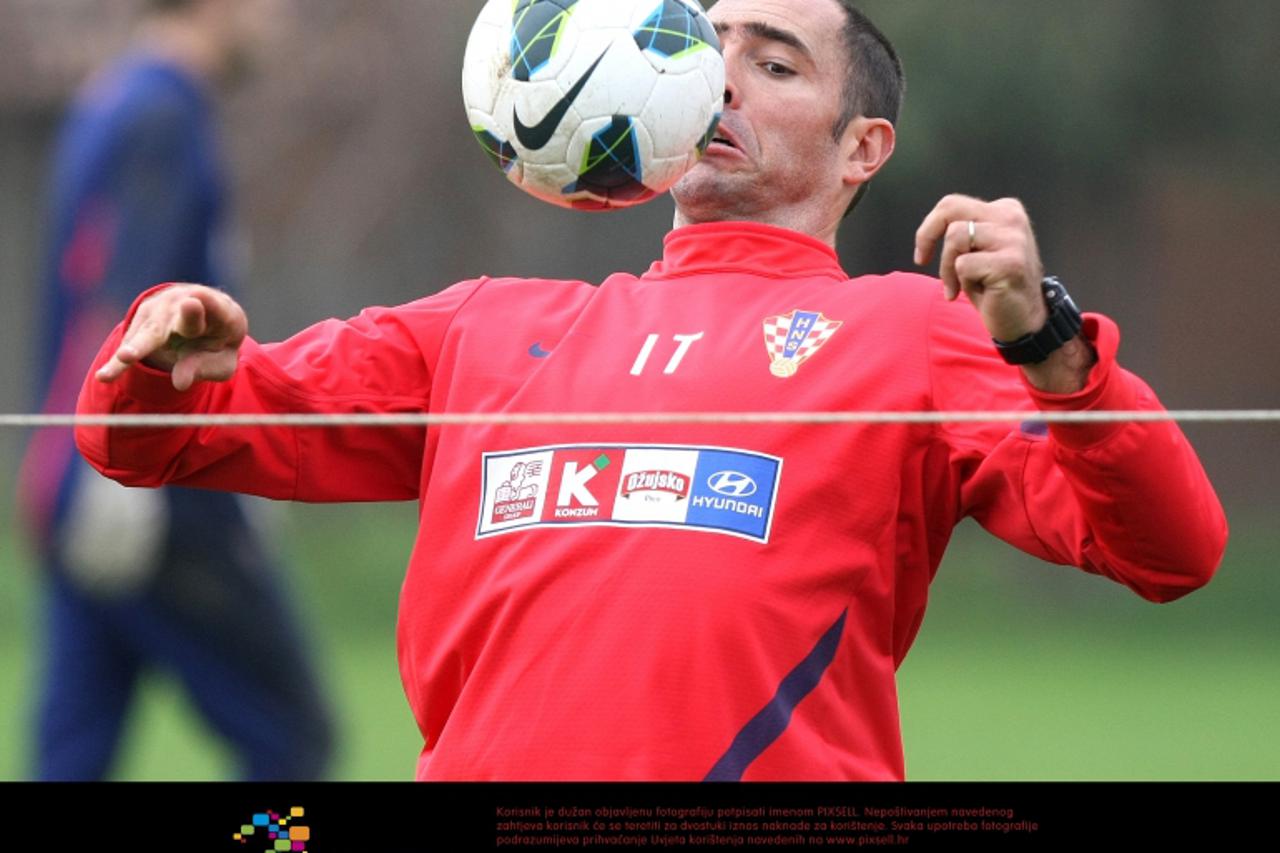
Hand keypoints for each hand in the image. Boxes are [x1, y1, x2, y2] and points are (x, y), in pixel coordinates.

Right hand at [95, 284, 246, 390]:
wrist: (207, 320)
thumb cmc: (218, 344)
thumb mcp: (223, 359)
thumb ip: (205, 368)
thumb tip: (180, 383)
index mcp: (219, 311)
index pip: (210, 307)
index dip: (199, 308)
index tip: (191, 303)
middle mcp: (187, 302)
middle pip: (170, 320)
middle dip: (160, 326)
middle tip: (147, 339)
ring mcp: (162, 308)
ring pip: (146, 333)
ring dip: (134, 348)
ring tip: (119, 363)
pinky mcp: (143, 318)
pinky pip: (131, 344)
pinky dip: (119, 362)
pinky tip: (105, 376)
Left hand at [914, 195, 1094, 392]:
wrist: (1023, 320)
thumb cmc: (994, 287)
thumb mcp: (976, 251)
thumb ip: (962, 231)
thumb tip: (931, 227)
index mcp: (1005, 210)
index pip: (952, 204)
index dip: (929, 227)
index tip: (922, 253)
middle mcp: (1011, 218)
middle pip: (951, 210)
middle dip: (928, 236)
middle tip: (923, 261)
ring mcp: (1013, 239)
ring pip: (955, 237)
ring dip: (947, 267)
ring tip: (959, 286)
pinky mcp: (1010, 263)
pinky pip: (963, 264)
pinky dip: (961, 282)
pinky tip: (978, 293)